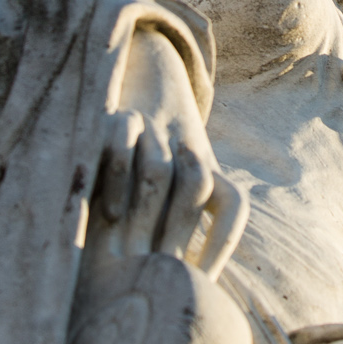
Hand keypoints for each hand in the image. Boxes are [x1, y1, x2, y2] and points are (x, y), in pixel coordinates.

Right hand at [92, 28, 217, 261]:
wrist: (140, 60)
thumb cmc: (151, 141)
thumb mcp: (177, 171)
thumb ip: (180, 216)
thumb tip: (183, 282)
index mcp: (205, 164)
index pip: (231, 204)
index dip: (222, 244)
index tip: (204, 284)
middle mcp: (183, 146)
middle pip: (192, 189)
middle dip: (174, 237)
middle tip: (155, 280)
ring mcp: (150, 129)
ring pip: (159, 169)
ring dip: (146, 208)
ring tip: (128, 250)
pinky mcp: (115, 115)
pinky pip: (120, 144)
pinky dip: (118, 176)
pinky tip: (111, 211)